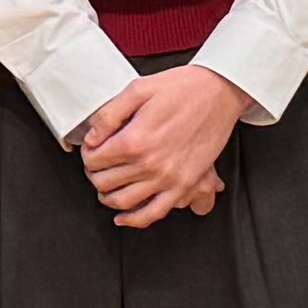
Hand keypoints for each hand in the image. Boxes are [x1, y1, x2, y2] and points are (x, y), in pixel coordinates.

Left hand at [79, 66, 252, 228]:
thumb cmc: (183, 88)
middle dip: (95, 174)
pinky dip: (134, 220)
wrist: (220, 92)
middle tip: (97, 165)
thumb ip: (109, 115)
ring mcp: (167, 178)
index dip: (87, 154)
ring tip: (106, 187)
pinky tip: (123, 217)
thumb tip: (91, 138)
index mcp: (134, 140)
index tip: (91, 149)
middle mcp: (149, 164)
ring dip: (107, 196)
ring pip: (123, 201)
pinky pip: (153, 213)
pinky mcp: (184, 186)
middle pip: (104, 182)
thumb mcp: (138, 89)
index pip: (94, 160)